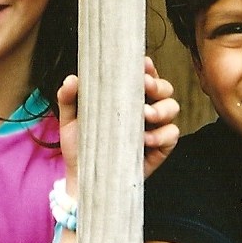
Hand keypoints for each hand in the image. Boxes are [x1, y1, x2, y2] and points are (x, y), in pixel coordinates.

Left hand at [53, 56, 180, 190]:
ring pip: (172, 108)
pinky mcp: (160, 149)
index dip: (147, 67)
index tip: (142, 64)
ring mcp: (154, 129)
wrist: (83, 178)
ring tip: (144, 115)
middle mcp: (144, 109)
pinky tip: (145, 139)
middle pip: (165, 88)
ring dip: (161, 109)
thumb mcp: (70, 120)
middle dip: (158, 84)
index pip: (144, 75)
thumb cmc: (81, 145)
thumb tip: (72, 79)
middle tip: (144, 86)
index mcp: (126, 97)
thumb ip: (69, 97)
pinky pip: (172, 136)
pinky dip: (161, 135)